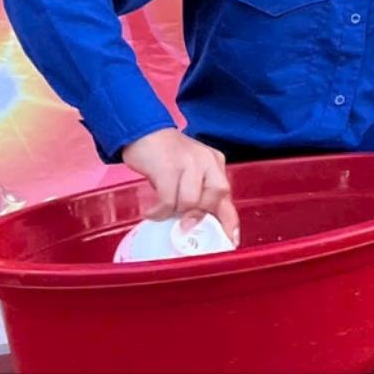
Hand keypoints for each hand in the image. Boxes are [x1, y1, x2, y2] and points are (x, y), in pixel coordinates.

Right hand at [121, 128, 239, 245]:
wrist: (144, 132)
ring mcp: (189, 162)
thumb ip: (196, 193)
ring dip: (174, 213)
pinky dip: (160, 211)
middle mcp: (206, 160)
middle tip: (181, 225)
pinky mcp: (169, 166)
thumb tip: (196, 224)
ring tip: (161, 212)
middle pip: (215, 197)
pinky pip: (169, 199)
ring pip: (191, 201)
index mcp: (214, 162)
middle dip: (199, 215)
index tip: (230, 240)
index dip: (229, 220)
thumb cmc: (165, 157)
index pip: (227, 194)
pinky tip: (152, 211)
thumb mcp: (187, 173)